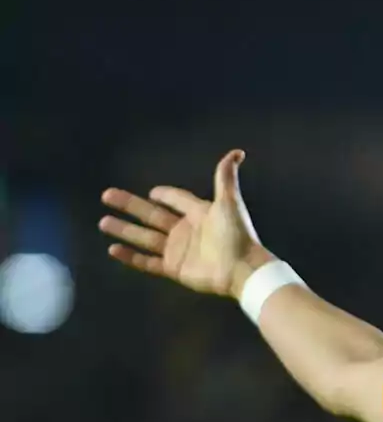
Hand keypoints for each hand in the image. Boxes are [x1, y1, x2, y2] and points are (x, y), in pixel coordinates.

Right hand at [100, 149, 270, 297]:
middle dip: (129, 205)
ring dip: (124, 229)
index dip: (166, 195)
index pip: (177, 200)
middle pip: (151, 215)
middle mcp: (186, 231)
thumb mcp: (229, 202)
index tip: (153, 191)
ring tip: (103, 222)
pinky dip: (130, 257)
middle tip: (106, 194)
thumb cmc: (237, 235)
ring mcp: (179, 251)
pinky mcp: (175, 268)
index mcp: (199, 214)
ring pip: (145, 238)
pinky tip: (113, 249)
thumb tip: (237, 152)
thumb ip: (226, 177)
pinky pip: (147, 262)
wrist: (242, 269)